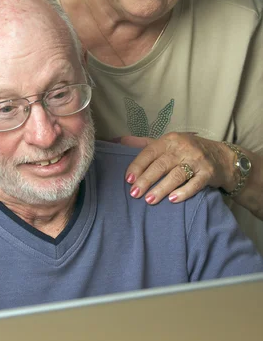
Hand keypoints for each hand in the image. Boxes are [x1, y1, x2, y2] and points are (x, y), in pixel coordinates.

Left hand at [121, 132, 235, 203]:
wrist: (221, 157)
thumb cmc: (187, 151)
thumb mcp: (167, 143)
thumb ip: (144, 143)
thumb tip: (118, 140)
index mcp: (170, 140)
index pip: (150, 152)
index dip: (138, 165)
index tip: (128, 179)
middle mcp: (183, 148)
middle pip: (161, 165)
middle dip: (146, 180)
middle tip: (134, 194)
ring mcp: (197, 160)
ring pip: (176, 175)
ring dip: (161, 188)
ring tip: (149, 201)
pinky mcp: (208, 173)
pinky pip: (195, 183)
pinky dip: (184, 192)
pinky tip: (173, 200)